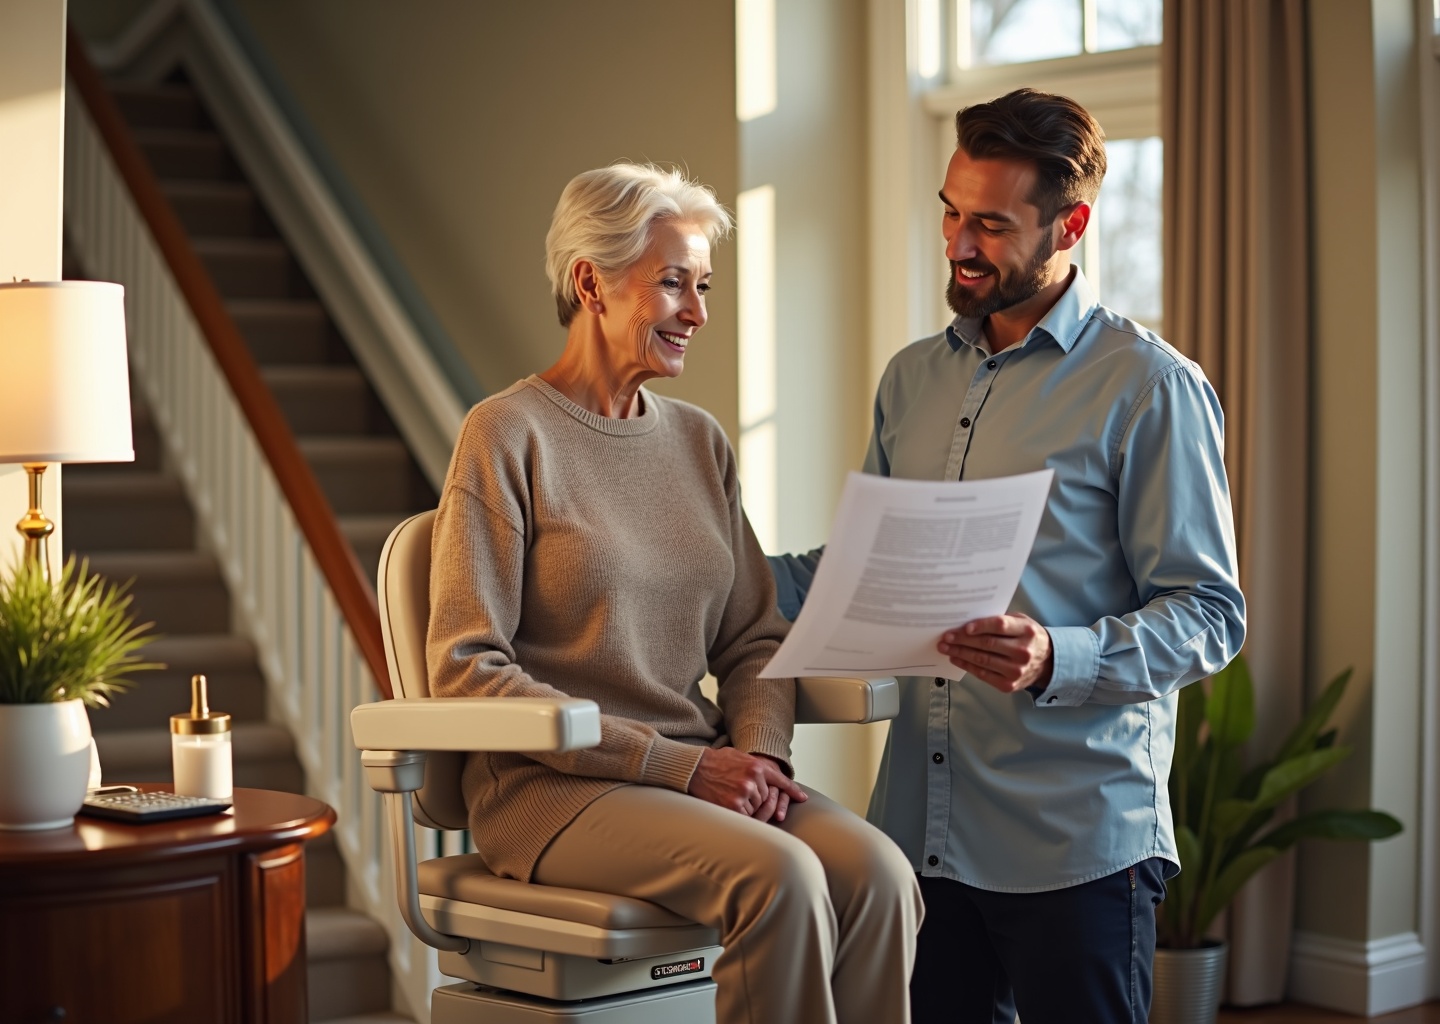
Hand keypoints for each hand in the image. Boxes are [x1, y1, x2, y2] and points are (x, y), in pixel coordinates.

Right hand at [688, 748, 807, 822]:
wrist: (694, 767)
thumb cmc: (715, 761)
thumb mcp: (740, 756)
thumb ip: (756, 766)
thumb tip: (771, 776)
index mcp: (757, 766)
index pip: (781, 781)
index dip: (793, 791)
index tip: (802, 798)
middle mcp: (754, 779)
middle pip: (766, 798)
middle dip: (757, 798)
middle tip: (740, 791)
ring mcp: (744, 793)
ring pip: (757, 808)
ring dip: (748, 806)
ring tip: (731, 795)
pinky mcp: (734, 806)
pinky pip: (746, 816)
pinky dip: (740, 814)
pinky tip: (729, 804)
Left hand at [938, 613, 1053, 693]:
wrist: (1047, 662)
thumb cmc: (1028, 638)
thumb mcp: (1021, 622)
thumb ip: (1002, 621)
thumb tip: (970, 622)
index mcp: (1027, 631)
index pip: (1000, 626)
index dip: (980, 626)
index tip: (964, 627)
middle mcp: (1023, 651)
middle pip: (987, 644)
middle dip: (962, 640)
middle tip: (946, 637)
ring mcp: (1016, 670)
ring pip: (982, 660)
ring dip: (960, 653)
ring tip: (946, 648)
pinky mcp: (1009, 684)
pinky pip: (983, 674)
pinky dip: (967, 666)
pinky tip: (957, 659)